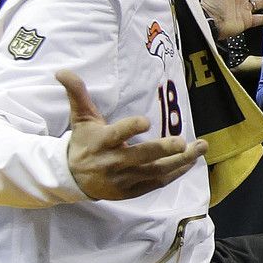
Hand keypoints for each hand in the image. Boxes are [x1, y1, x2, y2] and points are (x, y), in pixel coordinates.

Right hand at [58, 69, 206, 200]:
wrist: (73, 178)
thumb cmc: (84, 142)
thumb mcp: (81, 118)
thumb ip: (77, 94)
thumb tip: (62, 71)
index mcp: (102, 142)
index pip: (117, 135)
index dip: (131, 128)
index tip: (146, 121)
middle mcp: (114, 162)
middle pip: (141, 157)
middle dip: (163, 150)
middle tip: (182, 142)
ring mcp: (125, 179)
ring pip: (155, 171)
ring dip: (180, 161)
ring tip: (200, 147)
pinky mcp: (133, 191)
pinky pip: (158, 183)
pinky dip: (176, 173)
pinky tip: (191, 162)